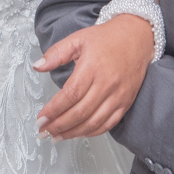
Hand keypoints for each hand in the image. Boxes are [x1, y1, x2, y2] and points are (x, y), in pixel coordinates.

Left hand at [33, 15, 153, 139]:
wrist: (136, 37)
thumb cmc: (107, 38)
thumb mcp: (78, 39)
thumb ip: (56, 53)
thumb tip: (37, 66)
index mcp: (92, 67)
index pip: (70, 95)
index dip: (54, 110)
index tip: (41, 118)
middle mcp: (106, 84)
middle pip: (80, 112)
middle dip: (59, 125)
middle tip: (43, 131)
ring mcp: (118, 96)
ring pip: (93, 122)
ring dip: (72, 133)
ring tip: (56, 136)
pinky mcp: (125, 103)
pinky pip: (108, 124)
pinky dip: (91, 132)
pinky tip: (78, 133)